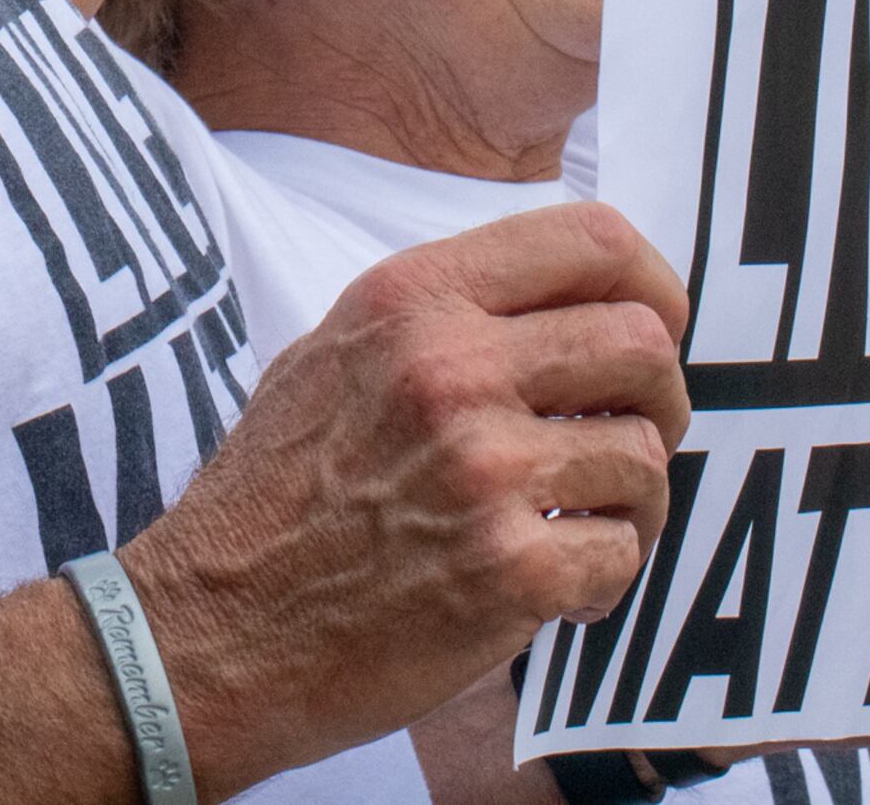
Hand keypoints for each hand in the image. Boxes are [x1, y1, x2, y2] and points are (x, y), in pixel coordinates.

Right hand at [125, 203, 691, 790]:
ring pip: (643, 454)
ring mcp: (482, 469)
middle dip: (658, 399)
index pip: (590, 239)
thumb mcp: (333, 353)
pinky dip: (601, 576)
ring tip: (578, 523)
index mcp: (412, 299)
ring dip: (632, 500)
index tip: (655, 327)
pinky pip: (622, 552)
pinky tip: (548, 586)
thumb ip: (445, 316)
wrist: (211, 629)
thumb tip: (571, 305)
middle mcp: (450, 367)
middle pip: (643, 343)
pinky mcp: (508, 569)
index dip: (653, 285)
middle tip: (625, 439)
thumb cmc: (273, 497)